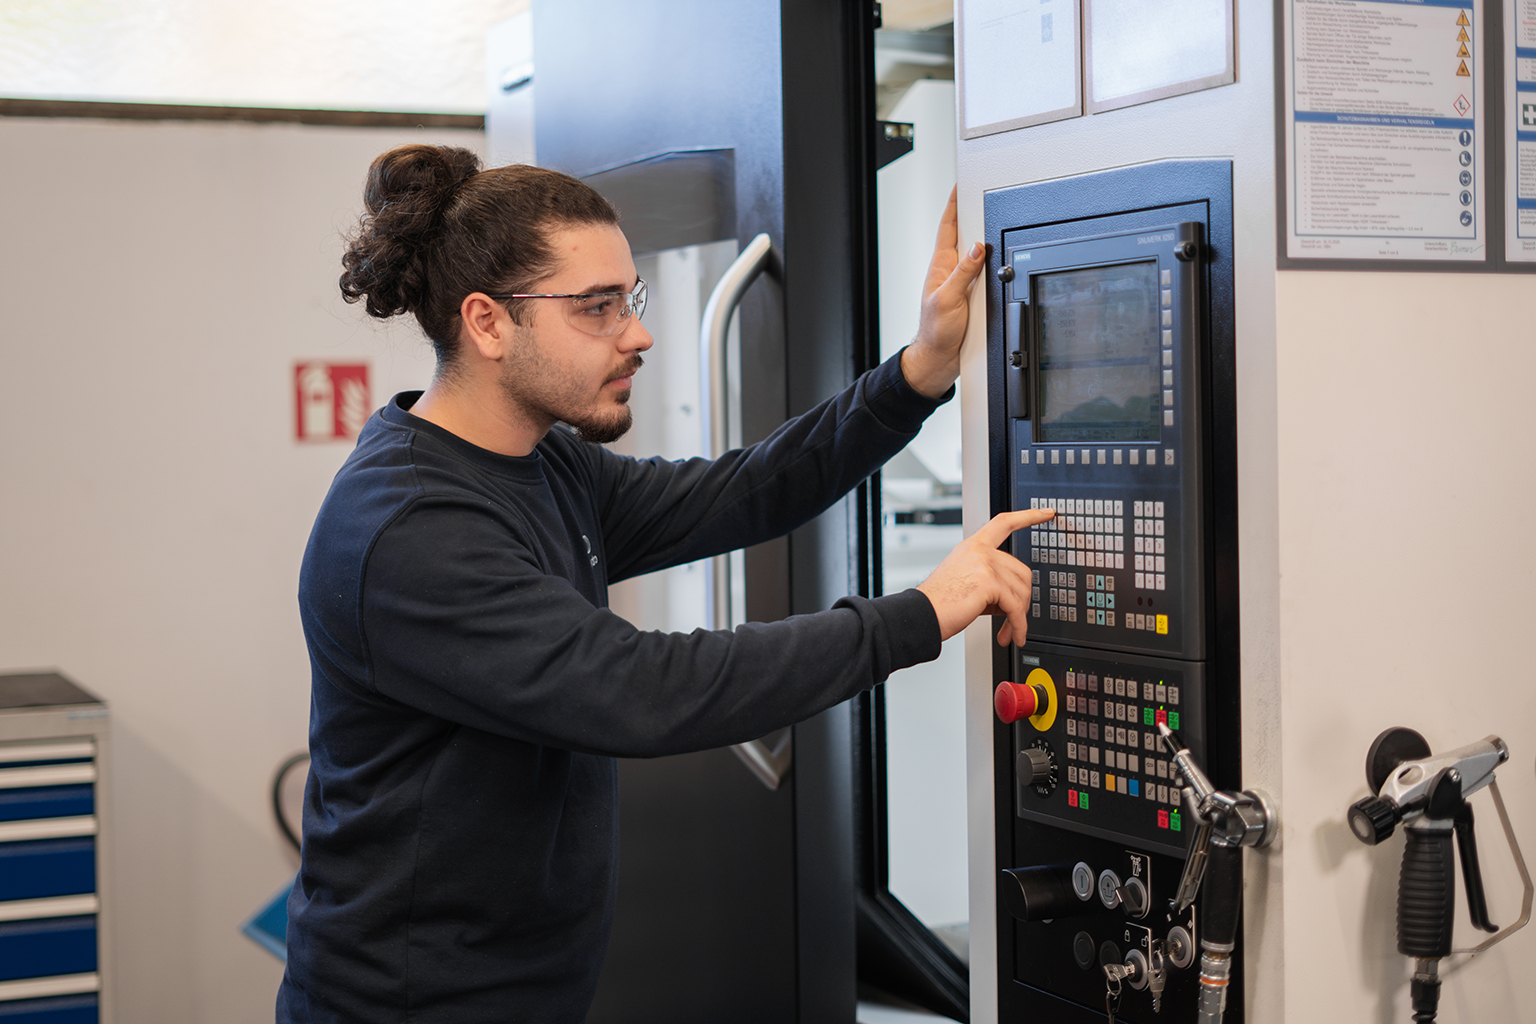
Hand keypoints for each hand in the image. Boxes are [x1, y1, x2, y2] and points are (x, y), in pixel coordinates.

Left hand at [900, 186, 987, 398]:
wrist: (939, 359)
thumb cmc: (935, 332)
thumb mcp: (949, 299)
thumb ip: (963, 274)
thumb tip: (976, 248)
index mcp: (941, 267)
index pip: (948, 228)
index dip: (954, 205)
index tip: (961, 185)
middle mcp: (950, 272)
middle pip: (964, 236)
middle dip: (972, 214)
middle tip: (981, 193)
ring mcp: (961, 284)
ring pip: (976, 255)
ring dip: (984, 240)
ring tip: (992, 220)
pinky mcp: (971, 297)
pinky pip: (984, 274)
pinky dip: (992, 264)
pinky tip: (997, 260)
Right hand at [915, 509, 1054, 645]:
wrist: (921, 615)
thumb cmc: (939, 604)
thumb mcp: (965, 580)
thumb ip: (990, 578)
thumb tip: (1014, 597)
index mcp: (973, 546)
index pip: (1004, 522)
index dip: (1029, 516)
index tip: (1047, 513)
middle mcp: (979, 551)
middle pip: (1022, 571)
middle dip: (1022, 599)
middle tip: (1014, 618)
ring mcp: (985, 564)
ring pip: (1021, 592)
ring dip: (1018, 617)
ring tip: (1008, 631)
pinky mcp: (989, 582)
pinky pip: (1016, 607)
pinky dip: (1018, 625)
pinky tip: (1013, 635)